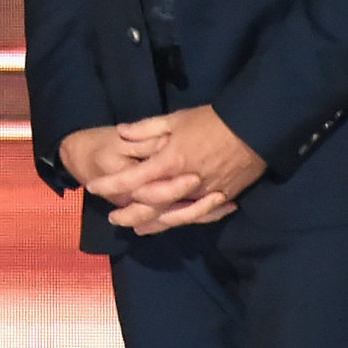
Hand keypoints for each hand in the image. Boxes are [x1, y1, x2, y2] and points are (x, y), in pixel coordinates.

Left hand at [93, 105, 265, 234]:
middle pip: (150, 206)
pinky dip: (181, 221)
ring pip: (172, 216)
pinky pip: (197, 216)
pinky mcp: (221, 198)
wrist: (255, 129)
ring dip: (153, 224)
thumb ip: (146, 129)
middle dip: (128, 213)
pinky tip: (170, 224)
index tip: (93, 188)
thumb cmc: (212, 120)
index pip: (132, 178)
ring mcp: (204, 194)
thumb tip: (121, 131)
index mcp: (170, 161)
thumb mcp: (176, 118)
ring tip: (137, 228)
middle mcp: (184, 183)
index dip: (111, 184)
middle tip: (113, 218)